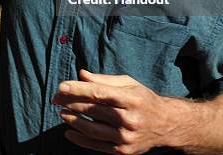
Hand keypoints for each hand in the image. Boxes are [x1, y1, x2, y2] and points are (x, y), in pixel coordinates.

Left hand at [52, 70, 177, 153]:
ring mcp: (126, 138)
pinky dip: (80, 139)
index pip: (99, 93)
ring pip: (92, 129)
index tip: (61, 87)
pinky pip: (96, 145)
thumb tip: (81, 74)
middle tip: (56, 98)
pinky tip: (69, 132)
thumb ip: (104, 80)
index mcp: (131, 99)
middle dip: (71, 103)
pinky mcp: (123, 151)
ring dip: (73, 120)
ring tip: (61, 112)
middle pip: (93, 110)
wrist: (167, 125)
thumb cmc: (143, 99)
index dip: (78, 90)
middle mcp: (129, 119)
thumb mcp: (128, 83)